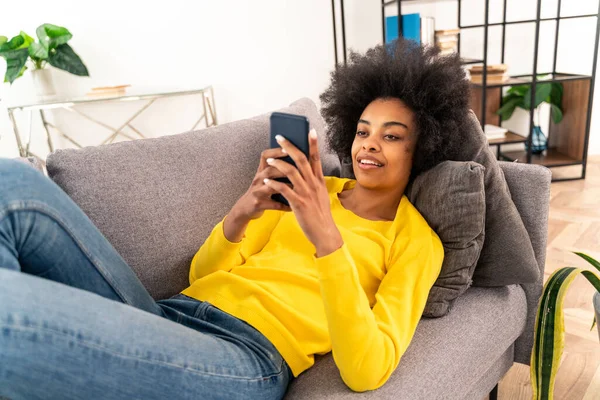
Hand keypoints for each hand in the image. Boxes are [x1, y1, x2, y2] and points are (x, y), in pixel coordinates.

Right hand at [231, 147, 292, 221]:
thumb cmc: (260, 191)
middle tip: (297, 167)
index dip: (275, 151)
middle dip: (283, 168)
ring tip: (296, 187)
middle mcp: (258, 180)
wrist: (244, 208)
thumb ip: (276, 170)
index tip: (287, 148)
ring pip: (271, 187)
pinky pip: (274, 205)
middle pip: (269, 170)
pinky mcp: (258, 204)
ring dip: (284, 187)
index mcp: (261, 171)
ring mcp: (257, 192)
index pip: (265, 156)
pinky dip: (285, 206)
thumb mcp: (264, 179)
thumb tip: (295, 159)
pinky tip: (293, 207)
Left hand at [264, 129, 343, 256]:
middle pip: (301, 159)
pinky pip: (284, 189)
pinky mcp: (298, 203)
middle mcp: (314, 184)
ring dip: (278, 163)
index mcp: (319, 181)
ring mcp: (306, 193)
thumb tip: (308, 173)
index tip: (309, 130)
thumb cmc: (320, 215)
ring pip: (291, 171)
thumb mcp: (320, 195)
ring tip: (269, 159)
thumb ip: (314, 183)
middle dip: (290, 146)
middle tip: (280, 136)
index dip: (313, 143)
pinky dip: (274, 183)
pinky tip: (266, 180)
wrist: (325, 234)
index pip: (316, 158)